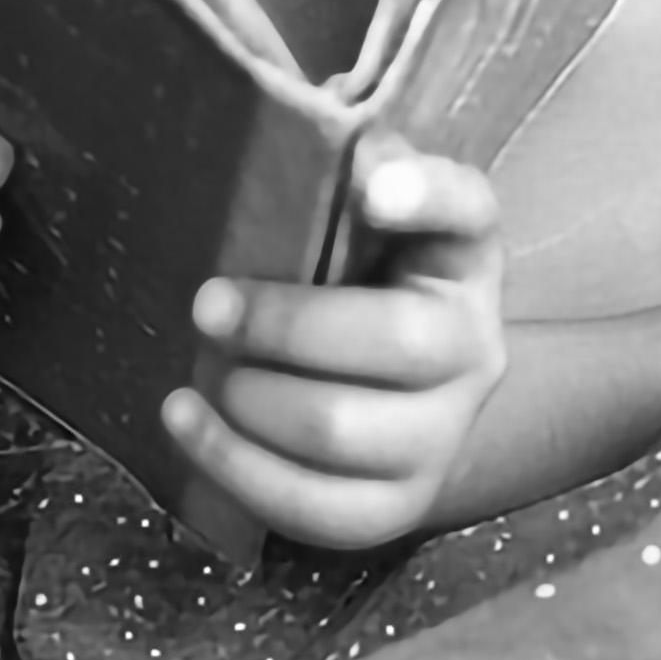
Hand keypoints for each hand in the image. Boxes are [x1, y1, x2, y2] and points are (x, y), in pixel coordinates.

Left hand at [163, 146, 508, 554]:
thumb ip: (345, 175)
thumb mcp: (361, 213)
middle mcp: (474, 347)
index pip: (467, 210)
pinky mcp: (397, 507)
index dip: (425, 197)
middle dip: (286, 326)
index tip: (371, 188)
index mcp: (464, 254)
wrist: (401, 392)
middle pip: (398, 343)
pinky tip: (185, 422)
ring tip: (195, 372)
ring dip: (251, 401)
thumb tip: (323, 150)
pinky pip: (318, 509)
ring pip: (346, 433)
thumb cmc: (359, 277)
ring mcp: (443, 437)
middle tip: (206, 306)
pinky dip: (237, 467)